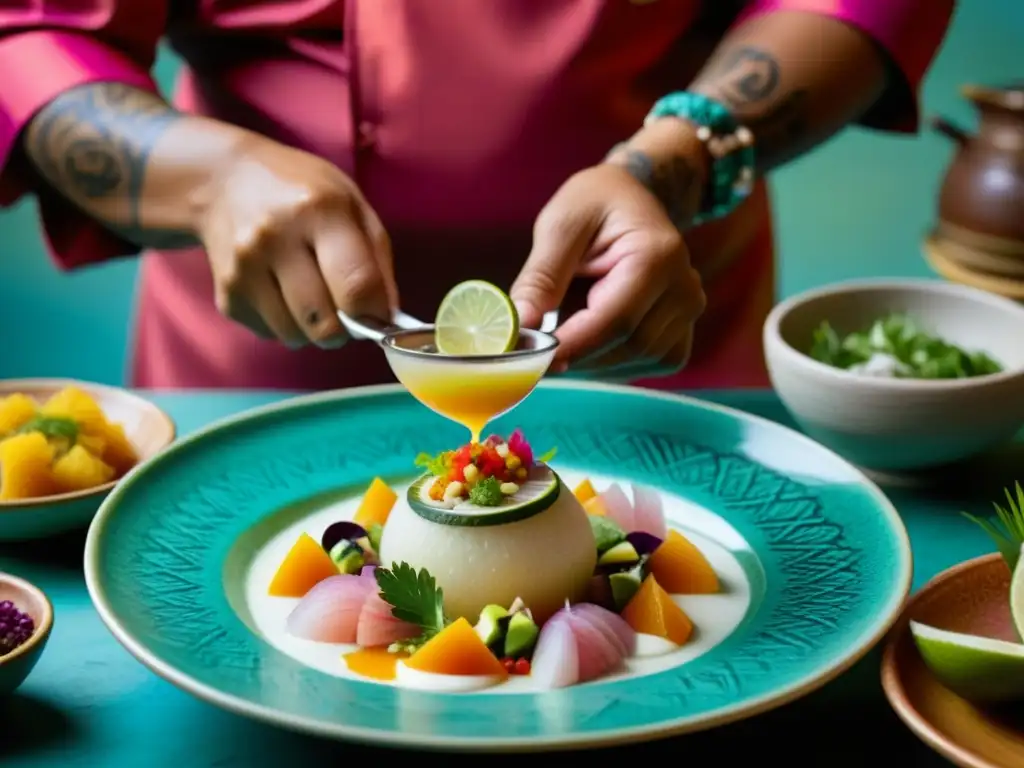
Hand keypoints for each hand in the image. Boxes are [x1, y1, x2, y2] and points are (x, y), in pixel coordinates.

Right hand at [198, 138, 396, 348]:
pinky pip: (270, 334)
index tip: (379, 315)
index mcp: (318, 211)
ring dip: (313, 328)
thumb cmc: (301, 192)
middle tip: (345, 309)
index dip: (376, 313)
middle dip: (345, 328)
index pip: (356, 286)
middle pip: (325, 322)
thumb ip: (376, 259)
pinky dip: (285, 324)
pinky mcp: (226, 295)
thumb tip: (387, 317)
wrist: (222, 181)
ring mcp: (244, 269)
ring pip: (296, 336)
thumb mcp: (351, 204)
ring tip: (312, 296)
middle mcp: (275, 239)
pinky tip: (281, 292)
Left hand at [511, 163, 705, 376]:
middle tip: (533, 350)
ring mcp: (689, 313)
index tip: (531, 358)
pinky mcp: (681, 332)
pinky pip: (646, 363)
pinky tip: (589, 340)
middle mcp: (685, 288)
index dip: (572, 345)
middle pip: (627, 346)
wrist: (632, 198)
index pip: (616, 321)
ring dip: (591, 360)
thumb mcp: (560, 226)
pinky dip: (610, 362)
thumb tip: (520, 325)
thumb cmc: (594, 204)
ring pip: (635, 361)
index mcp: (658, 257)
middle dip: (576, 355)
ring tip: (563, 331)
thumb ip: (541, 276)